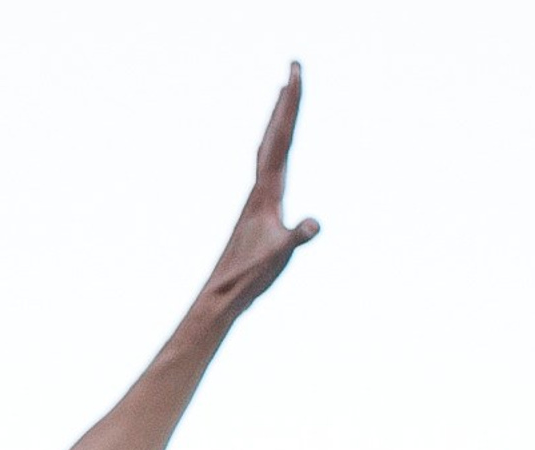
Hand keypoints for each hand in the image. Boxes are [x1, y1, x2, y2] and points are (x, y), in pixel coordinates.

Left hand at [199, 64, 319, 319]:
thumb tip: (313, 225)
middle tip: (294, 66)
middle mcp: (259, 189)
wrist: (221, 296)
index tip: (295, 73)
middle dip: (286, 100)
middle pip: (274, 134)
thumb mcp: (279, 255)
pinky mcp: (255, 212)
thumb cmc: (249, 278)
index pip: (282, 137)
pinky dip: (273, 148)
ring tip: (283, 96)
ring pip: (267, 148)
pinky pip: (267, 167)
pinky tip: (275, 151)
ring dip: (278, 120)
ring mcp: (255, 200)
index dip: (290, 105)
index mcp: (266, 191)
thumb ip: (297, 237)